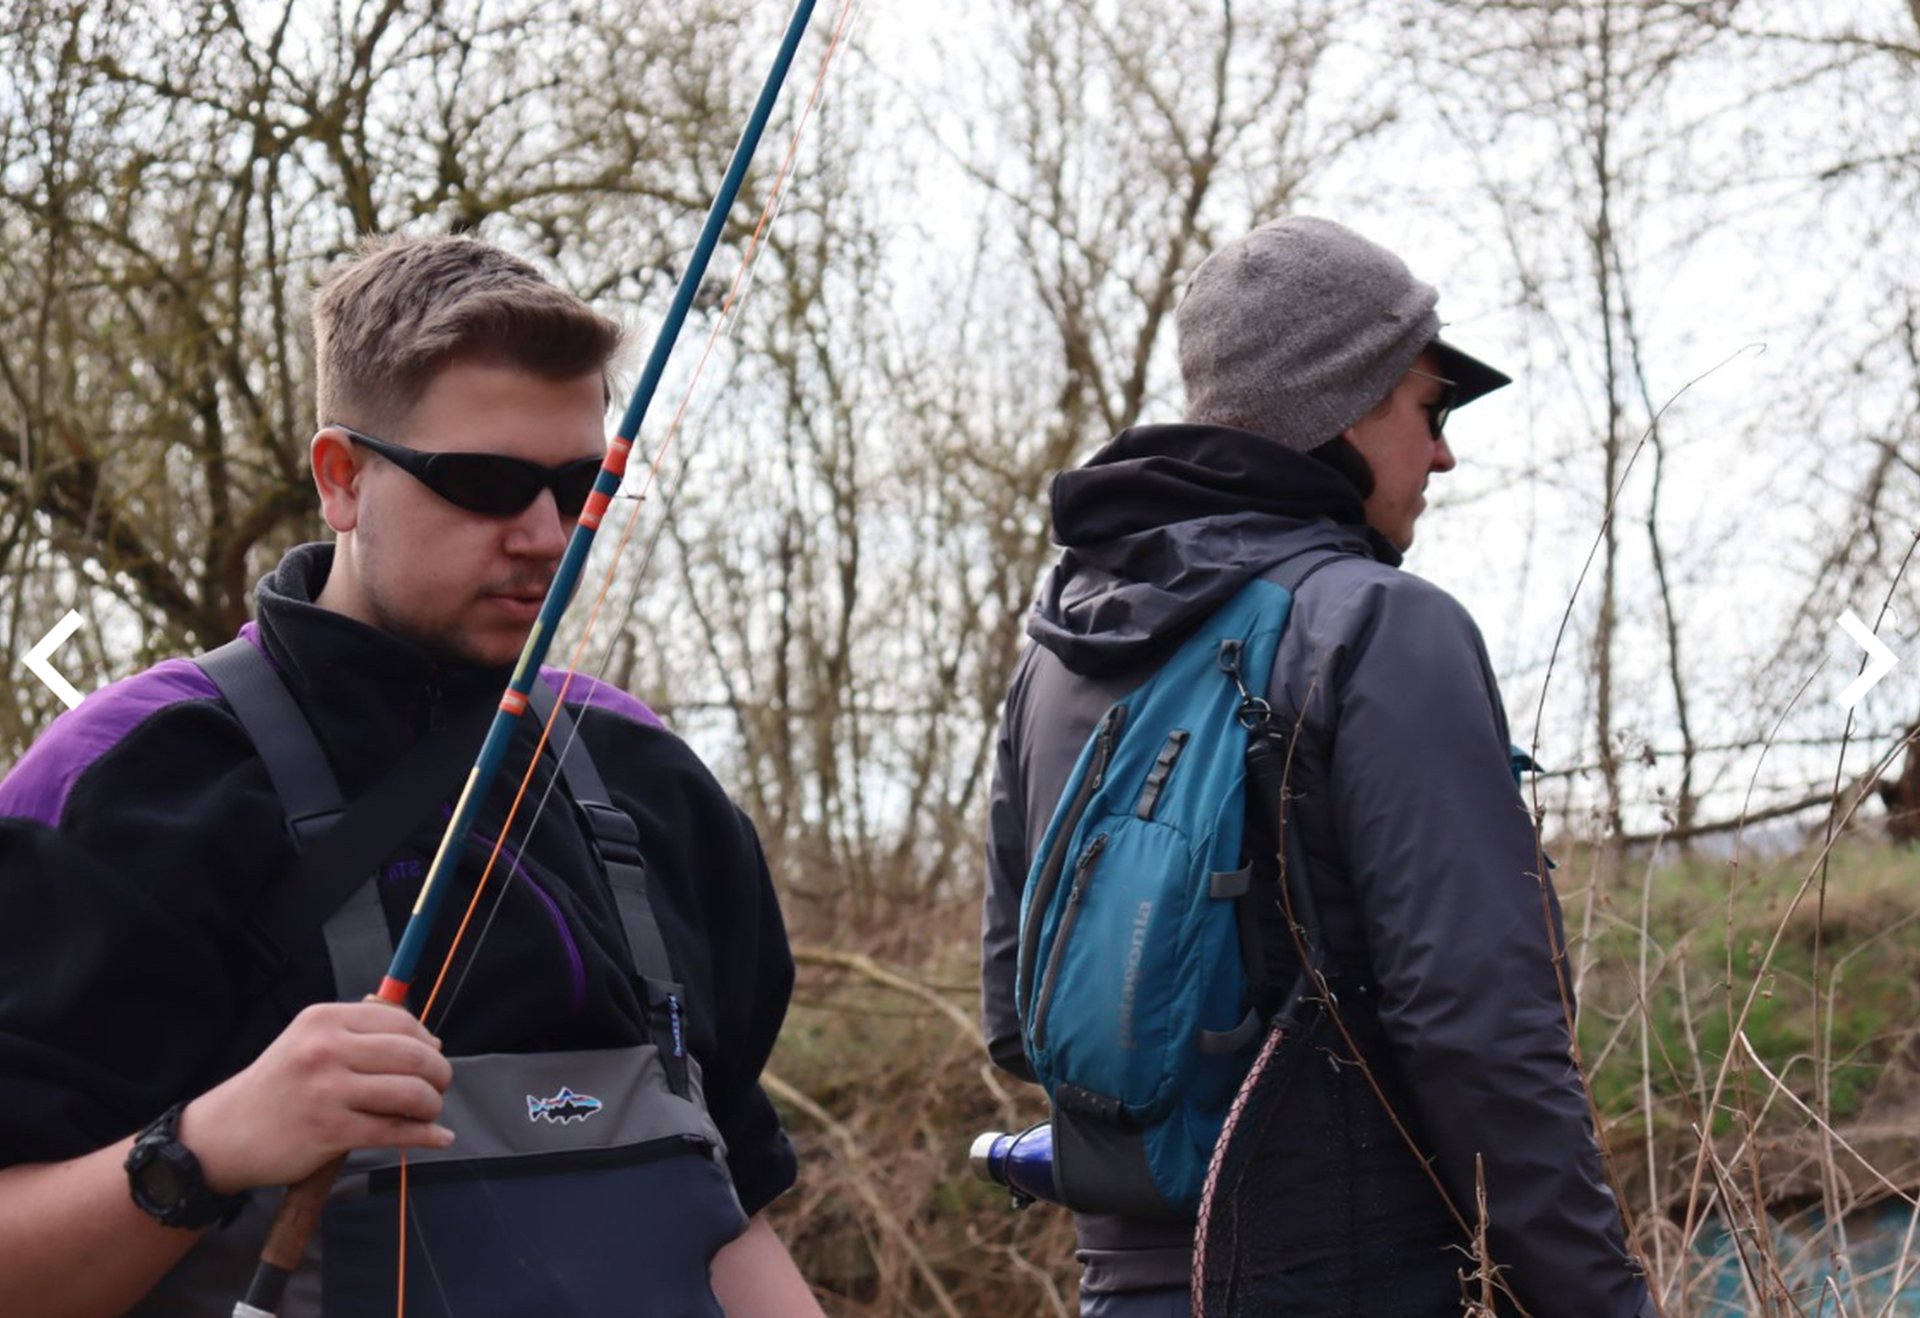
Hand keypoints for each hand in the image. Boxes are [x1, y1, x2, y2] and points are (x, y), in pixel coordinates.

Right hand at [176, 1001, 454, 1192]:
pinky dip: (425, 1135)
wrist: (226, 1134)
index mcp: (324, 1020)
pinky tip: (438, 1137)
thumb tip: (431, 1043)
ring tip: (429, 1112)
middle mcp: (325, 1049)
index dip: (427, 1040)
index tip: (432, 1056)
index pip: (401, 1021)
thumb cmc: (281, 1085)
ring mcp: (327, 1091)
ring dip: (432, 1105)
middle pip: (413, 1055)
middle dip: (439, 1073)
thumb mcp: (311, 1041)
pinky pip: (395, 1131)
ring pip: (410, 1093)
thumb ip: (363, 1036)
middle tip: (438, 1087)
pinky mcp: (329, 1131)